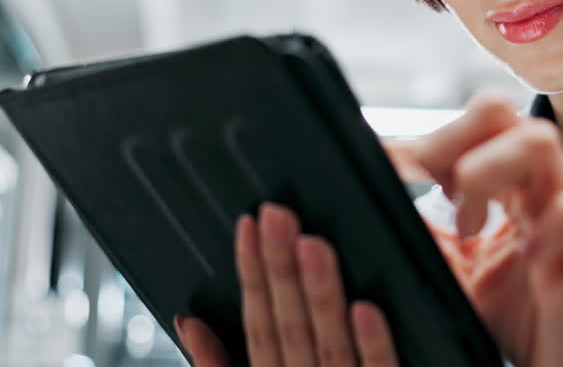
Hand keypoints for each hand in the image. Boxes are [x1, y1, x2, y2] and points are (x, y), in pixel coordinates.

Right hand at [176, 203, 399, 366]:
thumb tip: (189, 322)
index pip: (257, 329)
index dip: (251, 277)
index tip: (249, 226)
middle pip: (288, 332)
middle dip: (279, 272)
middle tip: (277, 215)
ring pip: (329, 348)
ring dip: (321, 296)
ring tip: (314, 244)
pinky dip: (373, 348)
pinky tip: (366, 310)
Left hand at [409, 92, 562, 366]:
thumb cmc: (515, 320)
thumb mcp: (451, 272)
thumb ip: (419, 233)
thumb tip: (370, 193)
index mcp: (508, 183)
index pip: (472, 122)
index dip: (425, 142)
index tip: (391, 175)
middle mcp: (539, 186)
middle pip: (498, 112)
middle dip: (449, 142)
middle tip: (434, 193)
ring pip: (539, 140)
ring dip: (487, 172)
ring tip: (469, 226)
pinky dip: (561, 223)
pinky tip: (533, 258)